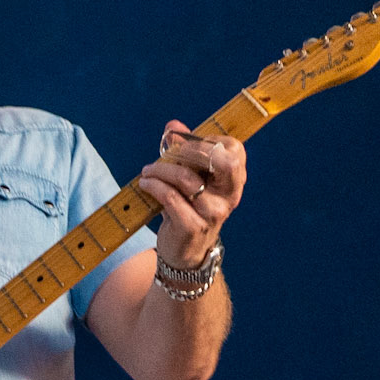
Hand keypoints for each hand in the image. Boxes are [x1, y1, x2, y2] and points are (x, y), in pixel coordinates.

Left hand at [138, 122, 246, 269]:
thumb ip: (185, 151)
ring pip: (186, 178)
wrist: (185, 253)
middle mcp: (229, 197)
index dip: (208, 140)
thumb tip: (172, 126)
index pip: (234, 150)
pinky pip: (170, 197)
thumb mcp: (192, 180)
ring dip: (162, 169)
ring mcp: (212, 213)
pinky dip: (154, 186)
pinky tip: (146, 183)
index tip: (186, 144)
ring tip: (148, 171)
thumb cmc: (189, 209)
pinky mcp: (192, 227)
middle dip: (191, 150)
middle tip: (169, 151)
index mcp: (234, 182)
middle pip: (222, 161)